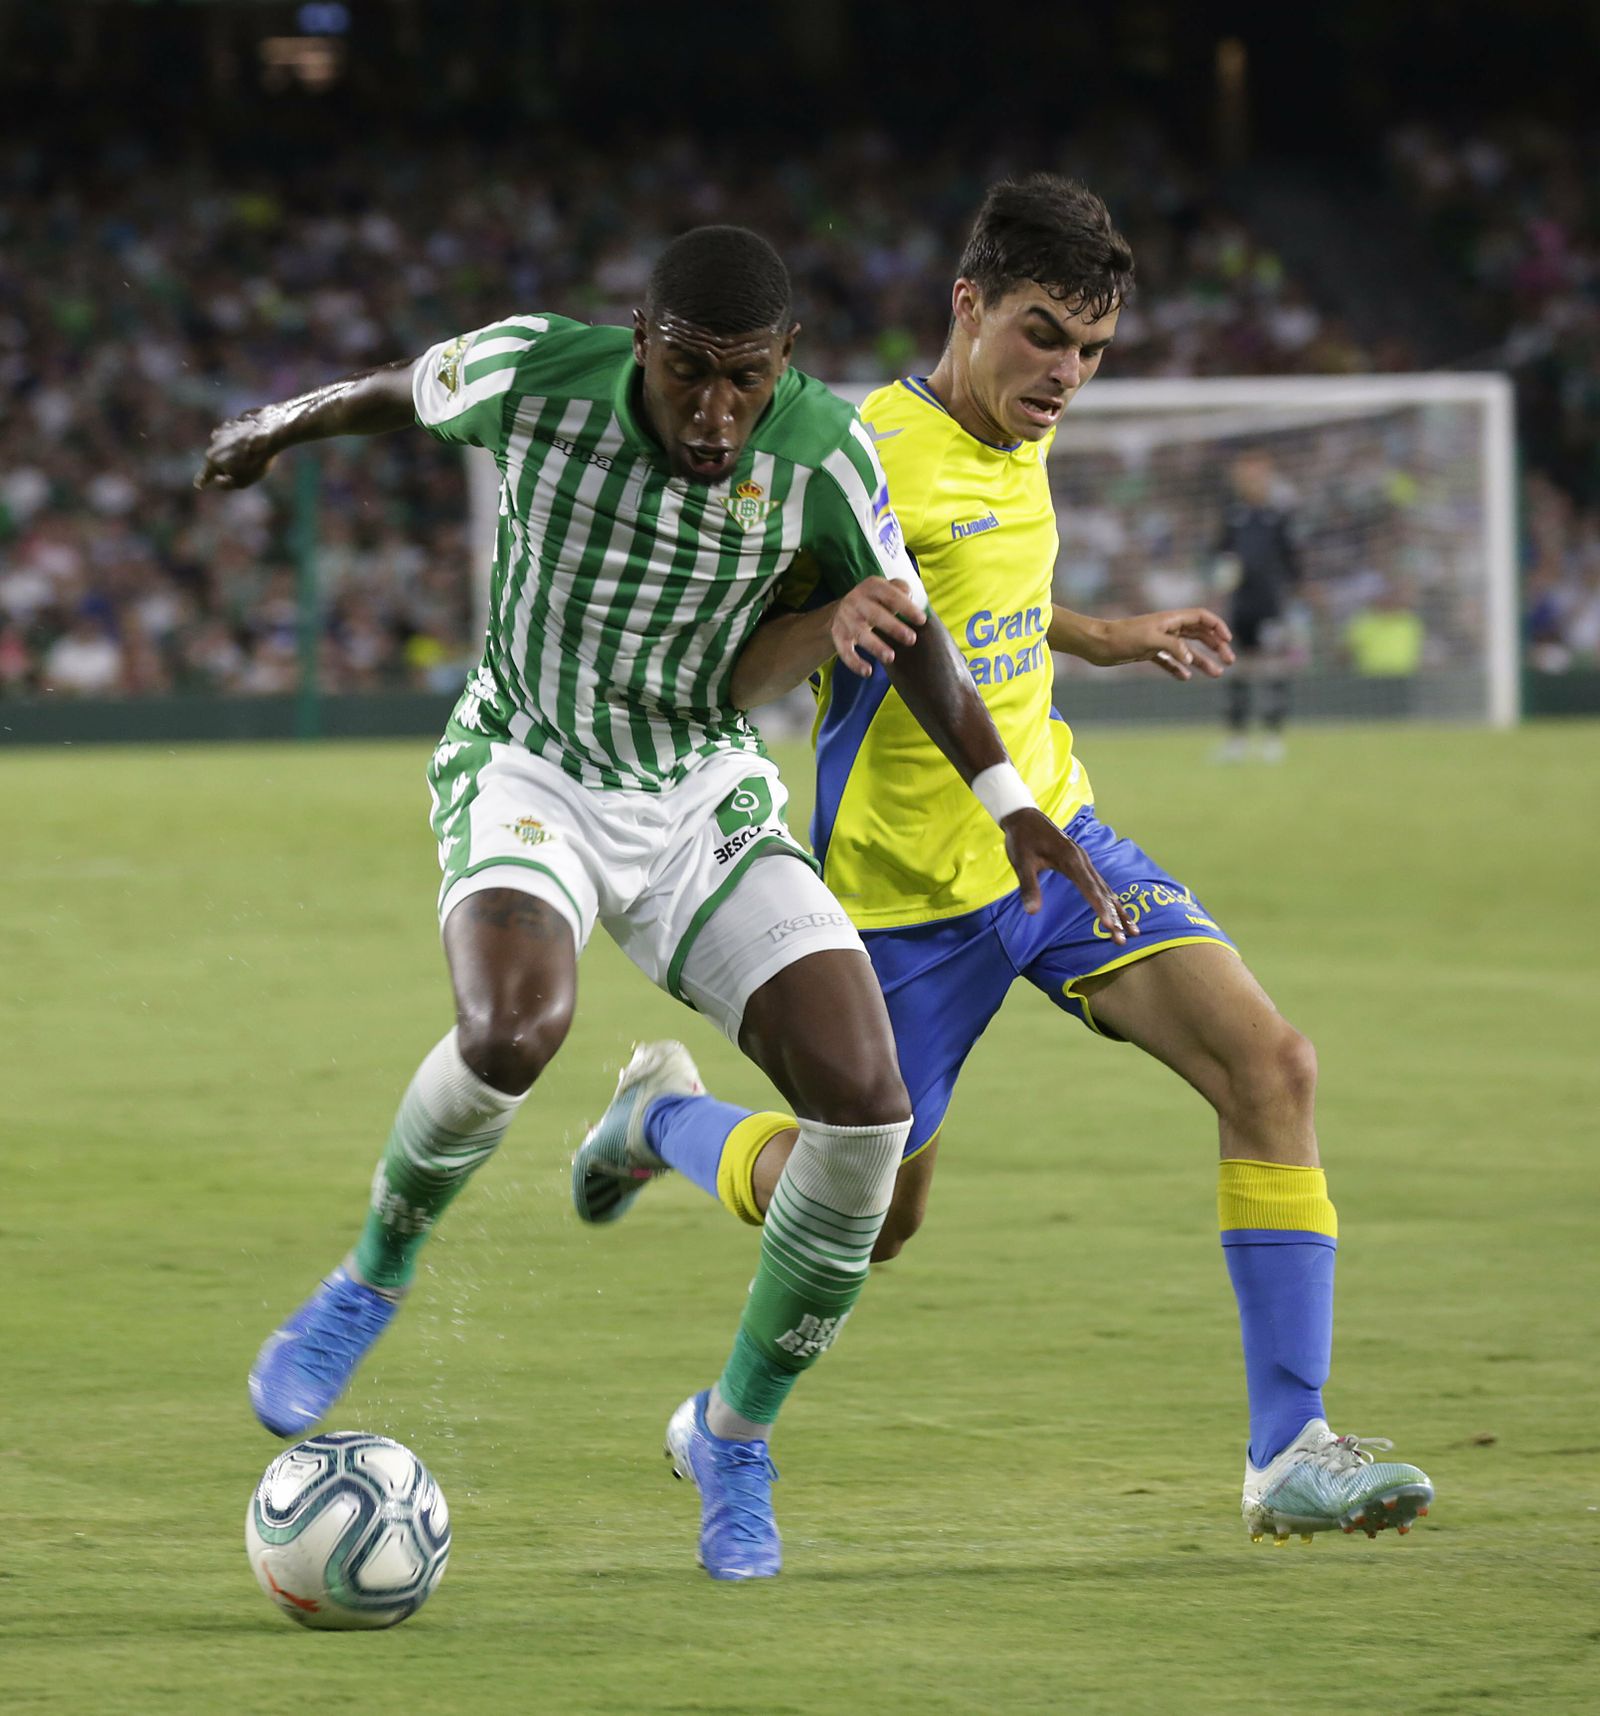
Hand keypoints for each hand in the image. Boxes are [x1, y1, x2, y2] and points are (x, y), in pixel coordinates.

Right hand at [194, 409, 281, 490]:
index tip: (199, 485)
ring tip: (249, 456)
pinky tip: (251, 442)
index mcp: (212, 460)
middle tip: (241, 471)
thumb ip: (226, 484)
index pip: (205, 474)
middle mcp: (213, 444)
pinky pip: (233, 435)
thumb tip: (217, 479)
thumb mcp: (242, 482)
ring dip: (232, 451)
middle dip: (224, 466)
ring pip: (223, 446)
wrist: (269, 434)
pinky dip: (239, 440)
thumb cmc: (255, 461)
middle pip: (215, 460)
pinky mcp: (233, 423)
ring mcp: (222, 431)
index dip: (203, 481)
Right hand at [831, 577, 925, 676]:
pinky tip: (867, 672)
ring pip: (861, 634)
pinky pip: (845, 652)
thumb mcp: (886, 589)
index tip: (922, 620)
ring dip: (875, 646)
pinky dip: (855, 663)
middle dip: (894, 627)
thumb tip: (909, 595)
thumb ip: (900, 589)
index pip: (891, 595)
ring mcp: (846, 619)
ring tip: (891, 657)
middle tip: (912, 639)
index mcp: (872, 587)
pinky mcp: (838, 636)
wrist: (841, 610)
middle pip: (875, 615)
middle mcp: (856, 600)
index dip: (907, 607)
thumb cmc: (876, 601)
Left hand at [1001, 808, 1138, 939]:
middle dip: (1116, 916)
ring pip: (1106, 889)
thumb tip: (1032, 912)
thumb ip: (1029, 887)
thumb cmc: (1022, 840)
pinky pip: (1101, 884)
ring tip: (1133, 931)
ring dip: (1119, 910)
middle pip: (1103, 891)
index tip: (1110, 926)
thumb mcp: (1021, 863)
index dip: (1100, 908)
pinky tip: (1119, 911)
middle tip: (1126, 938)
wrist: (1025, 817)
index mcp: (1070, 859)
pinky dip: (1112, 900)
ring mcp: (1084, 861)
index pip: (1089, 888)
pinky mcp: (1082, 863)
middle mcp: (1082, 860)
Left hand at [1099, 608, 1234, 679]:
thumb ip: (1173, 646)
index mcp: (1171, 619)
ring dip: (1203, 660)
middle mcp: (1167, 628)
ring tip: (1216, 674)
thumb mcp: (1150, 640)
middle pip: (1199, 634)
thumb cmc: (1122, 638)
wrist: (1097, 644)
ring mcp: (1159, 640)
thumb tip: (1191, 658)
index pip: (1202, 617)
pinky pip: (1169, 660)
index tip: (1228, 640)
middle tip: (1229, 660)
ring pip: (1187, 649)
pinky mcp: (1148, 652)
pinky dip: (1179, 667)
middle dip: (1216, 646)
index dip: (1217, 626)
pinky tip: (1185, 677)